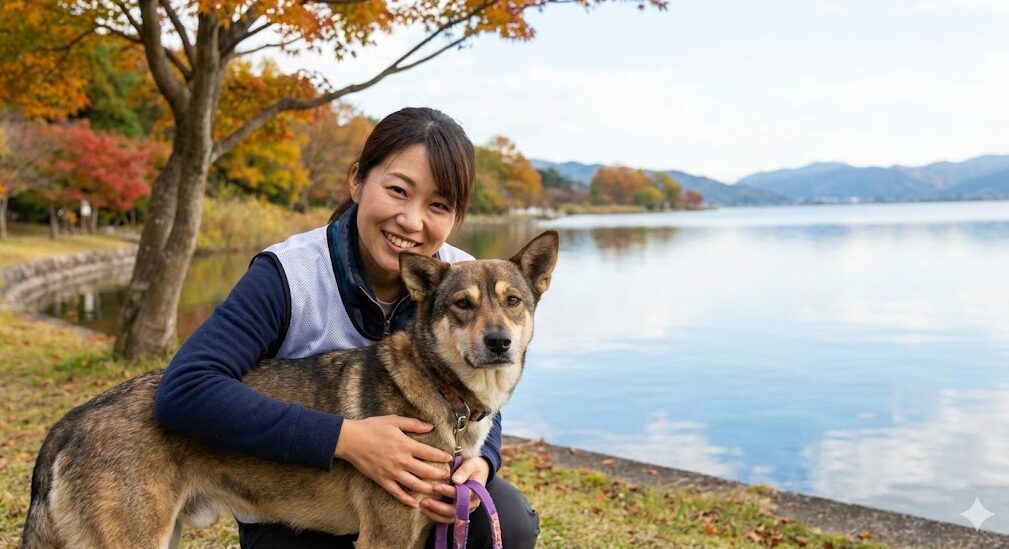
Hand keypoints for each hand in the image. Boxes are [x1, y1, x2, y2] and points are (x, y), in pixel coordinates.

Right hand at [335, 416, 451, 507]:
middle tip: (449, 477)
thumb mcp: (393, 420)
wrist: (350, 440)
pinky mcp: (382, 480)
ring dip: (427, 489)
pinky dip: (405, 499)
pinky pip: (396, 492)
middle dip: (439, 474)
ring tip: (437, 491)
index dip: (441, 457)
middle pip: (425, 471)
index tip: (450, 459)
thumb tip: (430, 426)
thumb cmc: (372, 427)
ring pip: (414, 484)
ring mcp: (391, 472)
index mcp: (405, 445)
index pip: (429, 453)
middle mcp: (401, 460)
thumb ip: (413, 424)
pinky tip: (414, 503)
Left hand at [420, 457, 489, 523]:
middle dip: (438, 507)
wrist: (476, 472)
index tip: (435, 487)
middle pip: (455, 511)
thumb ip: (464, 471)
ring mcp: (464, 510)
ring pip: (449, 518)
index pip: (462, 496)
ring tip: (422, 505)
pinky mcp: (457, 512)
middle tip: (424, 501)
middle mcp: (471, 505)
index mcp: (476, 493)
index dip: (448, 492)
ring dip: (435, 513)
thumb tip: (456, 480)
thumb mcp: (472, 464)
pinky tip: (425, 510)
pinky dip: (435, 516)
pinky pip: (446, 518)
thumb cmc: (473, 466)